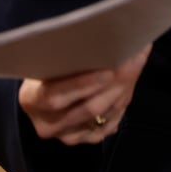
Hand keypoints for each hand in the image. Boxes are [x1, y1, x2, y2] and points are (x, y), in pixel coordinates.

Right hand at [18, 45, 150, 145]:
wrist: (42, 91)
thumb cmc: (46, 66)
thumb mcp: (47, 58)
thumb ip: (67, 54)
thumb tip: (101, 33)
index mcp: (31, 100)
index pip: (55, 96)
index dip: (82, 85)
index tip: (108, 70)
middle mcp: (48, 123)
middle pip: (88, 108)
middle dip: (117, 82)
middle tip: (135, 58)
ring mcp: (67, 135)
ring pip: (105, 115)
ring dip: (126, 87)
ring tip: (139, 61)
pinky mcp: (85, 138)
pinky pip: (111, 123)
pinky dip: (125, 99)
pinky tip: (133, 78)